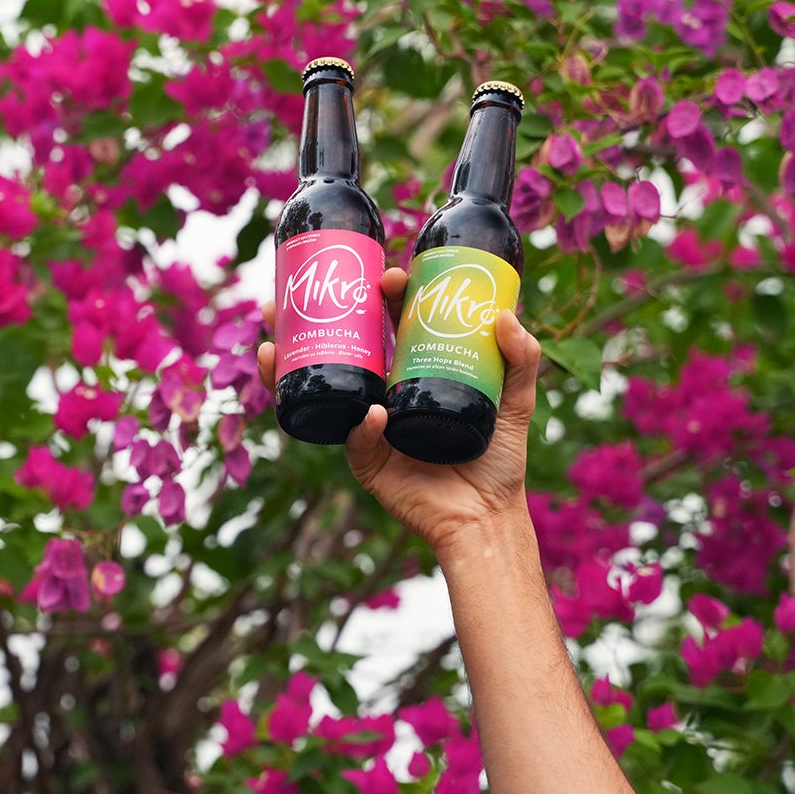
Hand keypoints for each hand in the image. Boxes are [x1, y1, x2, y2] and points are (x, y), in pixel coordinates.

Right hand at [258, 266, 541, 554]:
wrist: (488, 517)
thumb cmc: (501, 460)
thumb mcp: (515, 402)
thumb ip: (522, 359)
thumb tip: (506, 316)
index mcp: (411, 374)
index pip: (389, 327)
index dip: (380, 298)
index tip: (386, 276)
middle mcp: (382, 395)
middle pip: (341, 348)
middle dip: (309, 318)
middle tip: (296, 295)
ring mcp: (369, 428)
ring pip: (324, 390)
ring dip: (290, 365)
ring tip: (272, 345)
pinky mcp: (367, 463)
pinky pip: (356, 441)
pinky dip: (363, 427)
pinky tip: (371, 414)